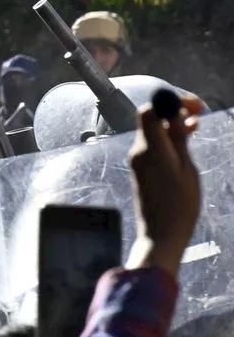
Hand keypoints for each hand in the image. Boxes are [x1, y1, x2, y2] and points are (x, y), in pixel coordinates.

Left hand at [126, 96, 202, 275]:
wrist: (161, 234)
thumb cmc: (179, 206)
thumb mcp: (186, 169)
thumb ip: (178, 139)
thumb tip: (174, 112)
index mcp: (150, 149)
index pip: (149, 111)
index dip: (171, 102)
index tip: (194, 105)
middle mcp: (138, 151)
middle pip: (150, 118)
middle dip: (173, 110)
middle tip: (199, 112)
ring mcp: (137, 160)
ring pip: (153, 130)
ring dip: (172, 124)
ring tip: (196, 126)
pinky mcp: (140, 168)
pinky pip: (153, 144)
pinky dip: (167, 138)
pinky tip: (185, 140)